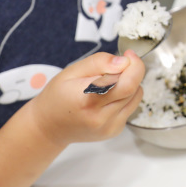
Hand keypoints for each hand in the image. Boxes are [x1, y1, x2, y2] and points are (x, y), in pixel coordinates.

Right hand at [25, 50, 144, 146]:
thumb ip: (99, 63)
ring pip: (136, 98)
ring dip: (129, 85)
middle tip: (119, 66)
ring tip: (110, 83)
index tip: (127, 55)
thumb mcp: (71, 71)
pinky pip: (130, 108)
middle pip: (134, 89)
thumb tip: (124, 62)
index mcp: (88, 100)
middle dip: (132, 72)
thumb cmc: (57, 96)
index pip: (126, 83)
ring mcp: (109, 127)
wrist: (49, 127)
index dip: (133, 65)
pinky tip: (108, 97)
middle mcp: (101, 117)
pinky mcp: (114, 131)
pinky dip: (125, 98)